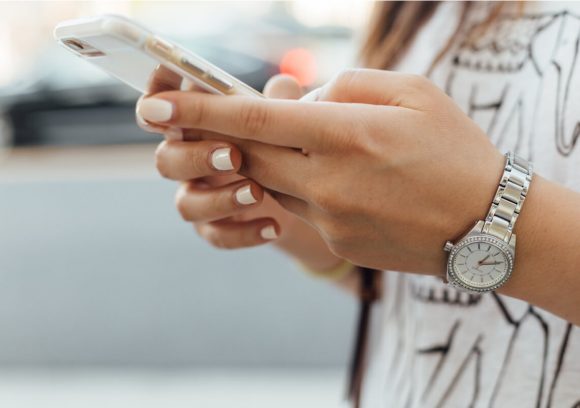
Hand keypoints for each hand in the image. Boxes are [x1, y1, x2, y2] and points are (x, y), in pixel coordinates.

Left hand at [136, 69, 505, 274]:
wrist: (487, 225)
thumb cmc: (456, 150)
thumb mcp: (413, 93)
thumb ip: (347, 86)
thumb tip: (301, 98)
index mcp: (347, 134)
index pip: (254, 119)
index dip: (199, 110)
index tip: (156, 106)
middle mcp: (329, 180)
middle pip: (249, 154)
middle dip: (223, 136)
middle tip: (214, 121)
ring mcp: (330, 218)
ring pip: (271, 182)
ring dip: (272, 159)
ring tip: (312, 146)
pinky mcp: (336, 241)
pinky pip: (300, 207)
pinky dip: (303, 185)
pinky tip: (343, 180)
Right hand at [137, 71, 344, 271]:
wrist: (301, 196)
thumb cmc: (282, 143)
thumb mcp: (285, 120)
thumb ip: (280, 102)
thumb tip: (284, 85)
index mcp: (196, 124)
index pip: (161, 109)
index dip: (156, 98)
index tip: (164, 98)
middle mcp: (189, 159)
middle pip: (167, 160)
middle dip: (196, 157)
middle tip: (234, 156)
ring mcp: (199, 196)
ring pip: (186, 204)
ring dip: (219, 199)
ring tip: (258, 193)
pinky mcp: (215, 227)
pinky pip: (215, 235)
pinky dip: (243, 233)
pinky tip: (273, 226)